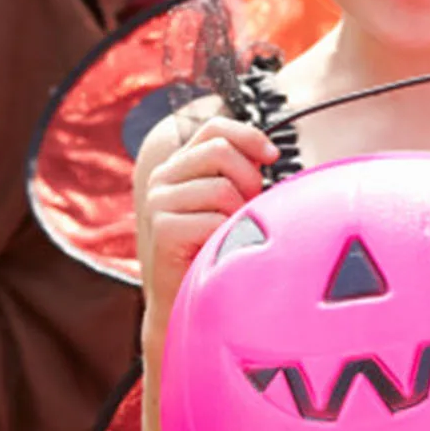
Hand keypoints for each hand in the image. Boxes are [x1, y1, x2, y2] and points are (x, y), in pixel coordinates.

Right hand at [138, 115, 274, 349]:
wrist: (181, 303)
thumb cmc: (210, 251)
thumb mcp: (224, 204)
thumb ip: (235, 174)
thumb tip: (269, 153)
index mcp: (177, 167)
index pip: (214, 127)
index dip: (248, 136)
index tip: (271, 157)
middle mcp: (162, 178)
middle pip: (220, 150)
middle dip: (248, 179)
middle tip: (247, 208)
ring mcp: (158, 202)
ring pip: (222, 188)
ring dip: (239, 214)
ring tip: (230, 233)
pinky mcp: (163, 228)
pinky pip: (215, 219)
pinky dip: (227, 236)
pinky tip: (217, 249)